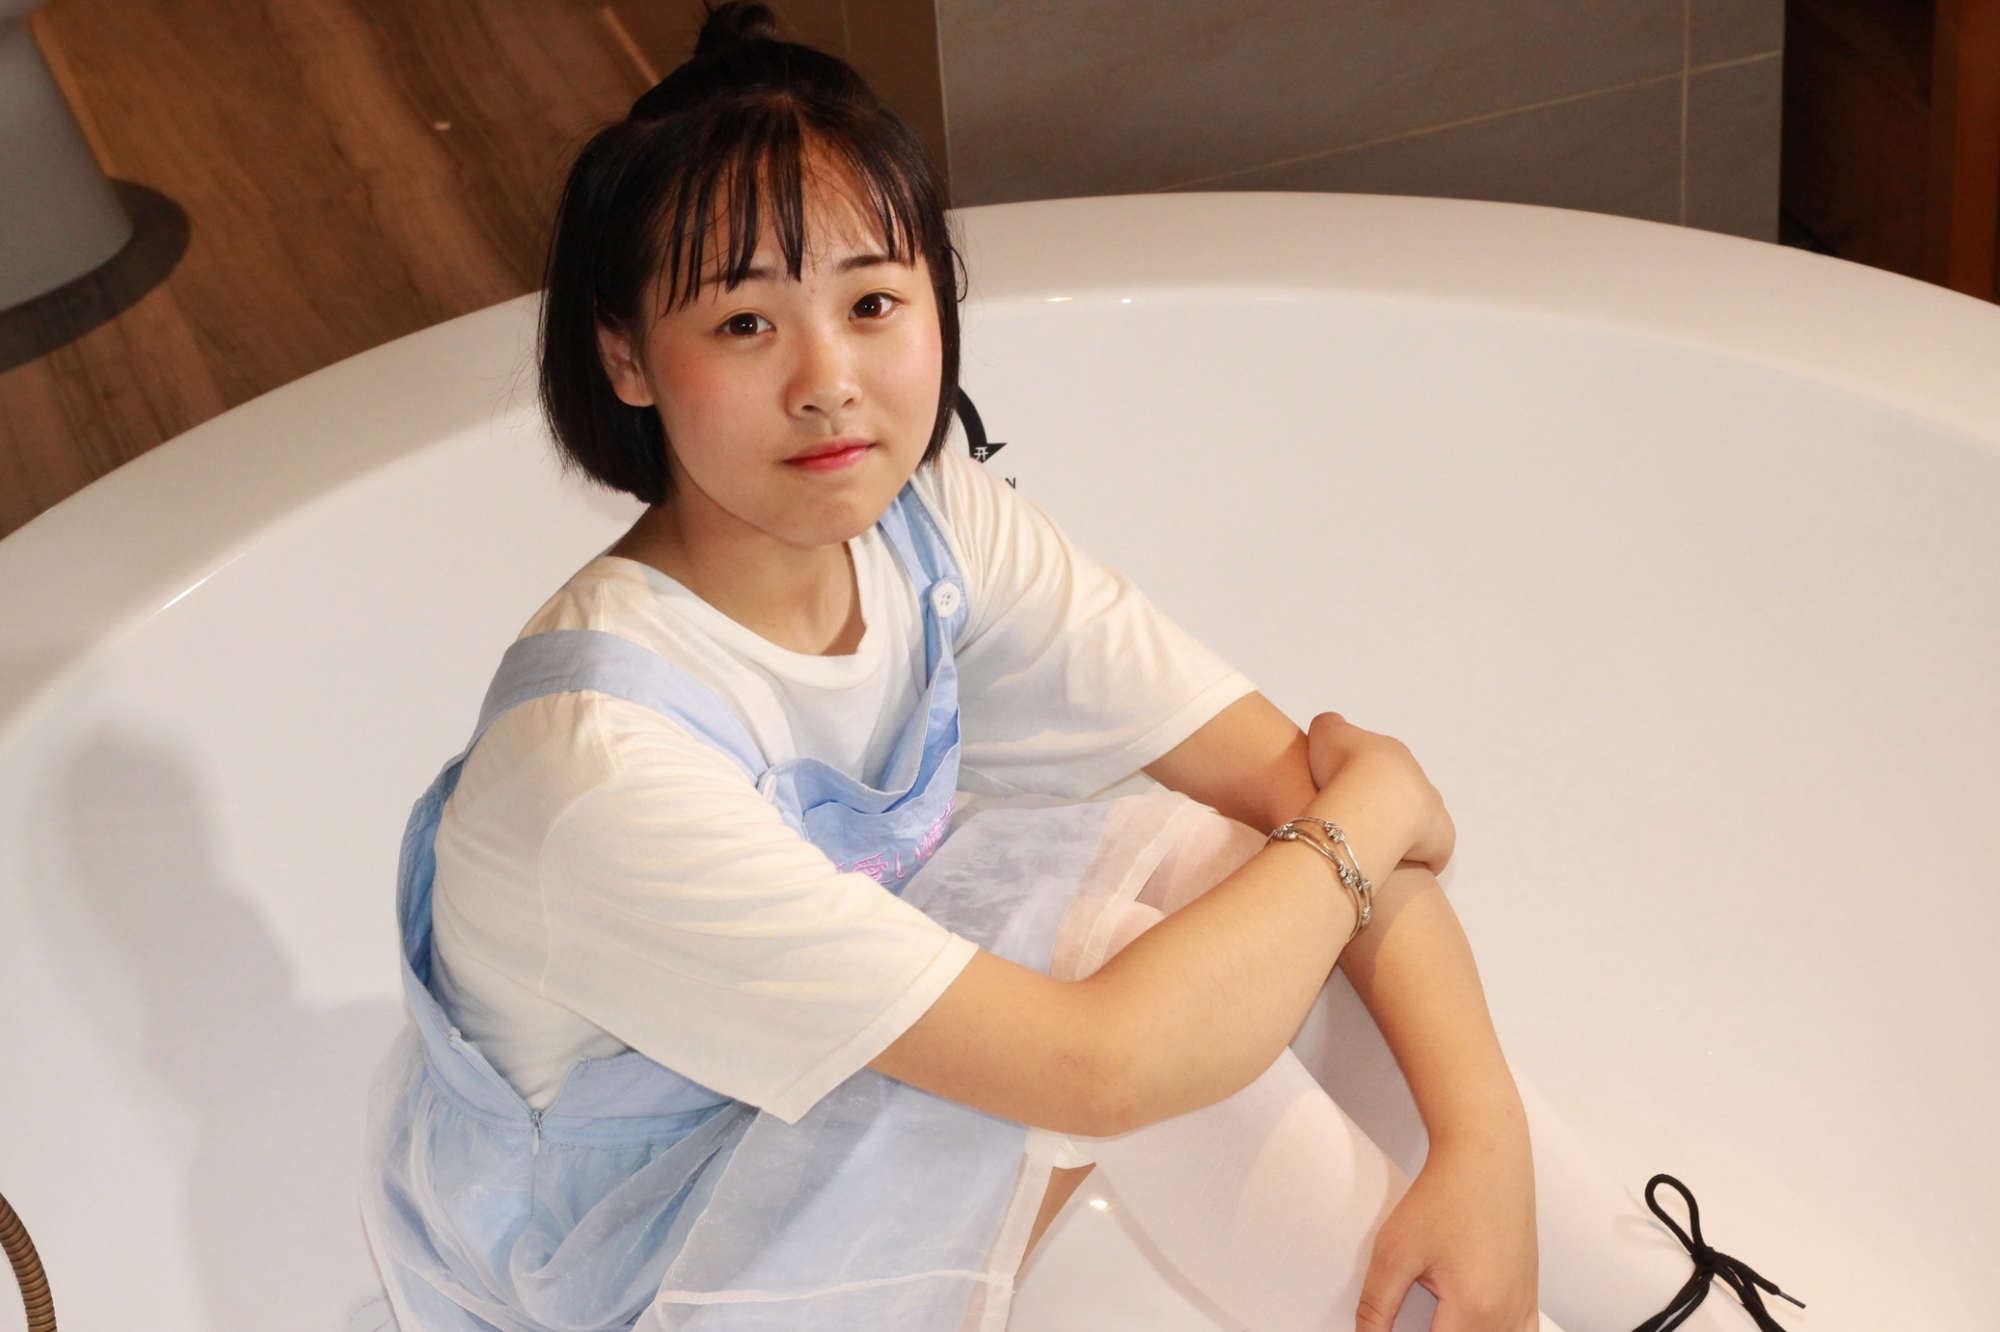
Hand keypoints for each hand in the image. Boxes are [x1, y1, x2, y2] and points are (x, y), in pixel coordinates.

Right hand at [1305, 713, 1454, 873]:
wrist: (1374, 797)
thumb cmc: (1345, 765)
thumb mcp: (1325, 731)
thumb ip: (1329, 727)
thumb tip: (1332, 729)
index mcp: (1393, 755)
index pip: (1381, 767)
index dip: (1360, 781)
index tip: (1342, 796)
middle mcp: (1419, 780)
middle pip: (1403, 795)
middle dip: (1382, 808)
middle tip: (1353, 826)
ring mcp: (1435, 810)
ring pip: (1420, 823)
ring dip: (1399, 834)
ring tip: (1369, 850)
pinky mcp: (1442, 840)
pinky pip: (1431, 854)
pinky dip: (1413, 861)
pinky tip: (1388, 868)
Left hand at [1356, 1132, 1538, 1331]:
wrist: (1485, 1158)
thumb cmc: (1447, 1195)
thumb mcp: (1395, 1251)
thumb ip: (1377, 1305)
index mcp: (1474, 1310)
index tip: (1390, 1331)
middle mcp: (1506, 1315)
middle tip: (1417, 1313)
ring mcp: (1523, 1307)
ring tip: (1439, 1317)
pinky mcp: (1529, 1295)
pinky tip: (1474, 1324)